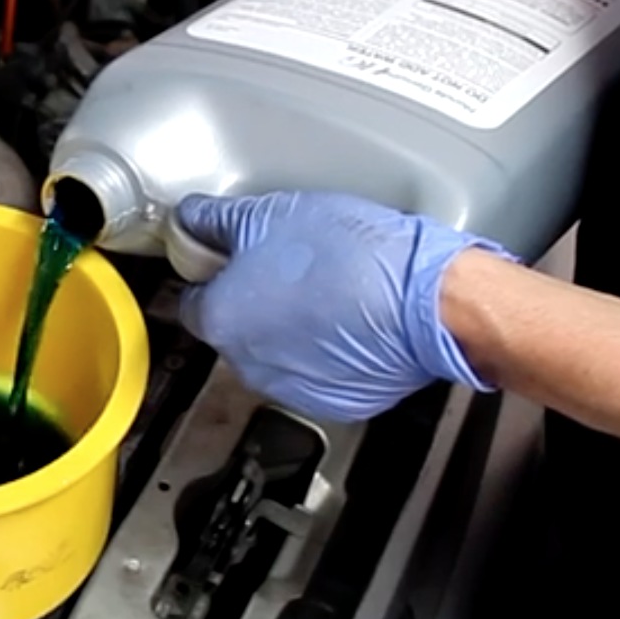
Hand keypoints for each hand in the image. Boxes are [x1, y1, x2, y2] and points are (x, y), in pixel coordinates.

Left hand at [175, 192, 503, 421]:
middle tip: (288, 267)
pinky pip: (319, 374)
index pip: (191, 302)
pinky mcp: (337, 404)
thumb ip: (215, 220)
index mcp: (221, 321)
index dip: (210, 275)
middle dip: (253, 302)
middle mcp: (247, 365)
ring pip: (276, 353)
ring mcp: (292, 390)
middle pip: (234, 329)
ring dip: (290, 329)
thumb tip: (190, 218)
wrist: (429, 300)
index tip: (231, 259)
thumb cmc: (351, 256)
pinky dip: (328, 353)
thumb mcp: (270, 214)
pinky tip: (352, 321)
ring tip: (329, 292)